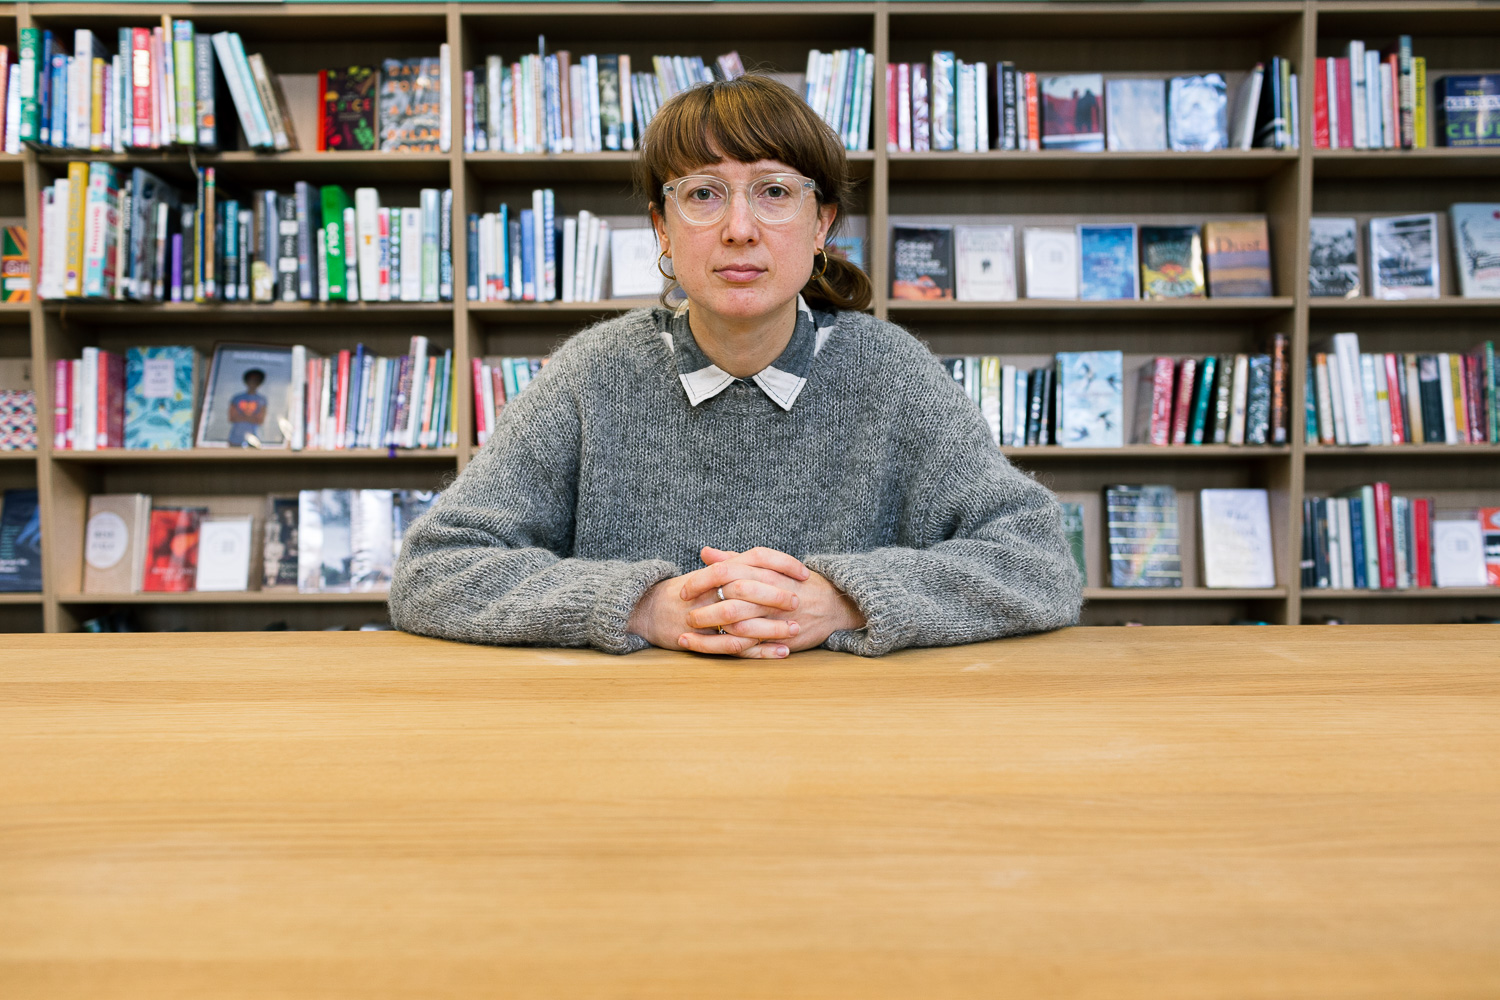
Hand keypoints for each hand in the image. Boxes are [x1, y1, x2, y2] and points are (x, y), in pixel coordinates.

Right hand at [627, 546, 803, 658]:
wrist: (646, 609)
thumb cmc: (682, 592)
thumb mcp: (708, 574)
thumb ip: (734, 565)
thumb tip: (767, 561)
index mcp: (718, 570)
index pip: (756, 558)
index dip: (782, 564)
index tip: (803, 572)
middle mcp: (713, 590)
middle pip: (750, 589)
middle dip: (777, 596)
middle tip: (798, 601)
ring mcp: (707, 616)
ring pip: (745, 622)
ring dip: (773, 627)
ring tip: (796, 630)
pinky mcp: (705, 640)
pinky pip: (736, 647)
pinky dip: (761, 651)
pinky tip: (781, 652)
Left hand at [679, 546, 865, 655]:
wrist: (833, 602)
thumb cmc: (794, 582)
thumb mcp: (767, 565)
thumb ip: (735, 559)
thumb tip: (705, 553)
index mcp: (763, 570)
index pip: (725, 572)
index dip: (700, 581)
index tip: (683, 590)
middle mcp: (769, 592)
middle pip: (729, 599)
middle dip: (702, 608)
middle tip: (684, 613)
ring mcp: (775, 616)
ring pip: (737, 624)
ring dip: (709, 630)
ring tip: (687, 633)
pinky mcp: (779, 637)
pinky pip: (749, 644)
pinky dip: (726, 647)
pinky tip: (708, 648)